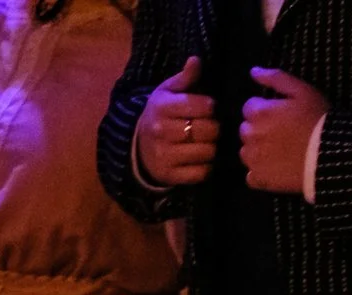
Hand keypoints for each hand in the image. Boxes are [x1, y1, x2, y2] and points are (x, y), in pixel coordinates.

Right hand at [137, 57, 216, 188]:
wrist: (137, 145)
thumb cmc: (161, 114)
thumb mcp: (168, 92)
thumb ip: (185, 77)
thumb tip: (196, 60)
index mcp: (162, 108)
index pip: (205, 106)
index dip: (211, 107)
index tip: (206, 108)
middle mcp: (161, 132)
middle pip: (209, 130)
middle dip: (214, 128)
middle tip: (209, 127)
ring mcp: (164, 156)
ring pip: (207, 151)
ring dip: (211, 147)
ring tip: (205, 142)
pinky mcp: (169, 176)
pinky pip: (201, 172)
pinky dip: (205, 166)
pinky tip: (200, 158)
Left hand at [242, 66, 328, 194]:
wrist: (332, 153)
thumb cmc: (319, 118)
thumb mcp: (303, 91)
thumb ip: (276, 79)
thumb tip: (253, 71)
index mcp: (258, 113)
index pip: (249, 107)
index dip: (266, 109)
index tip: (282, 114)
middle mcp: (249, 136)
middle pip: (246, 129)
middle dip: (259, 129)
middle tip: (283, 132)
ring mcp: (252, 160)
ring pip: (246, 152)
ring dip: (258, 150)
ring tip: (281, 149)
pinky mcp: (258, 178)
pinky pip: (251, 175)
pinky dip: (261, 172)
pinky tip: (277, 167)